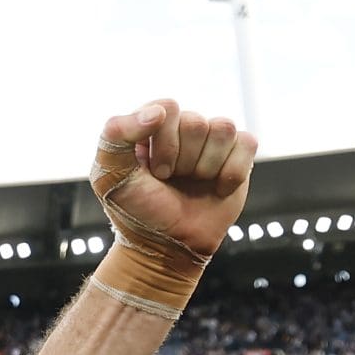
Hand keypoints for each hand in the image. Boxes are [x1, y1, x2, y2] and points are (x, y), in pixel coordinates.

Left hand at [92, 101, 257, 259]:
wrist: (167, 246)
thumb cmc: (135, 210)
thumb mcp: (108, 175)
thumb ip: (116, 135)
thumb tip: (159, 111)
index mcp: (150, 126)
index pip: (167, 108)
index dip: (164, 143)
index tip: (154, 172)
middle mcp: (181, 128)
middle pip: (196, 121)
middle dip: (183, 160)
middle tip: (171, 181)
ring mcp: (211, 141)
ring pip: (223, 128)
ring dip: (206, 166)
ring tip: (192, 183)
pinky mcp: (238, 155)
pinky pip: (247, 142)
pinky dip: (232, 172)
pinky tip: (217, 188)